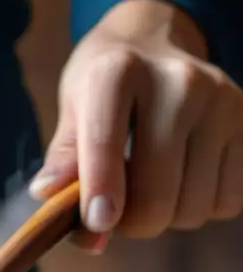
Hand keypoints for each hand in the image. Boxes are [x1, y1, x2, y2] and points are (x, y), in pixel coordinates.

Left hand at [31, 0, 242, 251]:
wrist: (155, 47)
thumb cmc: (103, 90)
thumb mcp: (72, 110)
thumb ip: (62, 159)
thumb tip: (46, 196)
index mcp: (117, 73)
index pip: (105, 143)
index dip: (99, 193)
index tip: (96, 225)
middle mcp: (178, 82)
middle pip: (155, 195)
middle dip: (129, 222)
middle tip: (114, 212)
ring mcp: (222, 102)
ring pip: (191, 208)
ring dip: (165, 217)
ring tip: (150, 185)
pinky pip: (226, 202)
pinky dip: (200, 207)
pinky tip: (183, 178)